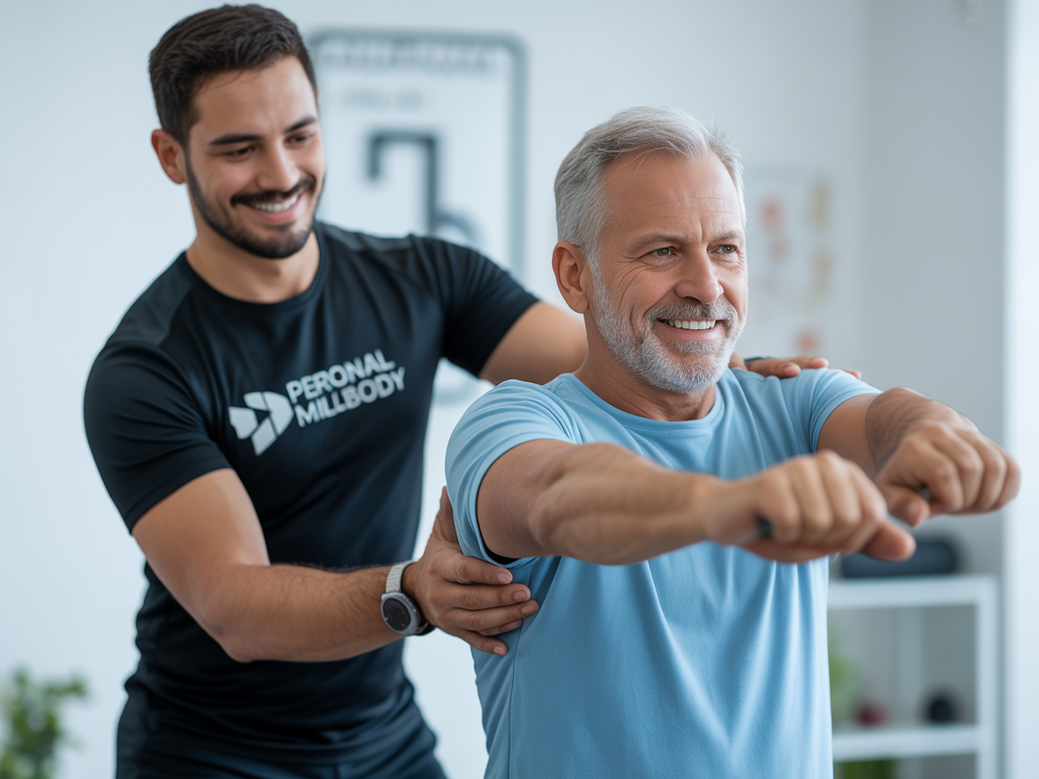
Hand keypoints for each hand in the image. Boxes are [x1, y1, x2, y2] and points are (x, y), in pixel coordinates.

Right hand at [405, 488, 538, 654]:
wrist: (414, 590)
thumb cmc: (439, 556)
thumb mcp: (441, 534)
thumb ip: (450, 514)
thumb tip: (452, 486)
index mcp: (440, 567)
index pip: (465, 572)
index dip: (486, 574)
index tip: (510, 573)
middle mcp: (440, 594)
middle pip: (473, 600)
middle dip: (502, 598)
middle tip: (528, 593)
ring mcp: (445, 616)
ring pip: (476, 622)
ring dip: (505, 618)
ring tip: (530, 609)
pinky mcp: (452, 630)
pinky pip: (471, 640)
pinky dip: (489, 644)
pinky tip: (506, 646)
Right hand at [706, 451, 914, 563]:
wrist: (727, 517)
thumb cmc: (780, 526)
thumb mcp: (830, 540)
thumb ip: (869, 542)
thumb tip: (908, 548)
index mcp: (845, 472)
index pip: (874, 516)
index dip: (851, 538)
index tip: (825, 532)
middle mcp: (824, 462)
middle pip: (850, 520)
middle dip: (825, 539)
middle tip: (801, 530)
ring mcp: (796, 468)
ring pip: (821, 522)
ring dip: (801, 538)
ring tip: (784, 526)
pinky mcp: (770, 482)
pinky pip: (792, 524)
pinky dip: (781, 537)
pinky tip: (768, 523)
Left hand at [731, 352, 862, 379]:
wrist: (739, 386)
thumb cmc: (735, 389)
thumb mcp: (733, 380)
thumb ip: (734, 371)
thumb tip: (731, 358)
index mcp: (757, 369)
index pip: (771, 366)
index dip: (782, 368)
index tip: (794, 371)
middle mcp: (778, 368)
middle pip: (796, 364)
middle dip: (809, 365)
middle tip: (823, 366)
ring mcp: (791, 376)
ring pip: (810, 373)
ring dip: (829, 375)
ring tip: (851, 375)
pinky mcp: (799, 385)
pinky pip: (818, 383)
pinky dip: (834, 381)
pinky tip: (855, 379)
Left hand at [875, 422, 1019, 525]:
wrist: (918, 446)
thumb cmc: (904, 476)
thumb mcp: (889, 492)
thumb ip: (900, 505)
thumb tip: (919, 516)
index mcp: (914, 446)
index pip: (944, 473)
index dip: (946, 499)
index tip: (935, 504)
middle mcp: (941, 433)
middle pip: (972, 468)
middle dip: (967, 499)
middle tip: (953, 504)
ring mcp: (967, 435)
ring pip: (996, 467)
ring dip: (988, 496)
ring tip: (968, 501)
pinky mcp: (989, 443)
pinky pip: (1011, 468)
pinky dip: (1005, 491)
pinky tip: (985, 497)